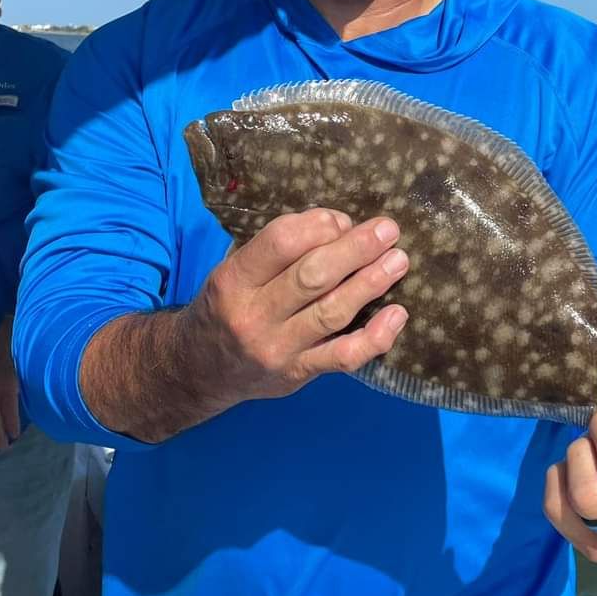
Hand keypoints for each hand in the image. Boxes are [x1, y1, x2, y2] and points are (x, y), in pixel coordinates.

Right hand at [187, 208, 409, 409]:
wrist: (198, 370)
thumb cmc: (227, 306)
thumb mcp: (234, 270)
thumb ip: (277, 251)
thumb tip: (340, 227)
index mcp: (234, 280)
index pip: (281, 243)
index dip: (319, 225)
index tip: (342, 220)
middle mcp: (254, 316)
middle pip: (312, 276)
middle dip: (355, 249)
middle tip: (388, 230)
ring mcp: (277, 349)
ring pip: (332, 312)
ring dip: (370, 284)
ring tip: (398, 261)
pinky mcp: (297, 375)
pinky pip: (343, 357)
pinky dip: (376, 337)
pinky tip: (398, 314)